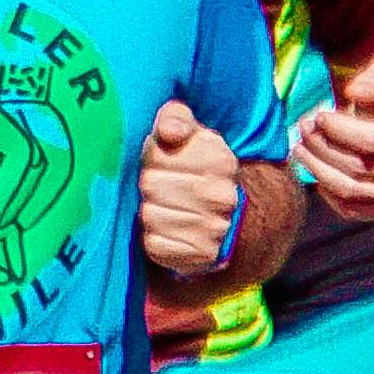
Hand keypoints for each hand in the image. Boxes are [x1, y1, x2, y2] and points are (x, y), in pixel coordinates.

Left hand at [135, 99, 241, 278]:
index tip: (161, 159)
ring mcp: (214, 229)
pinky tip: (167, 230)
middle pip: (150, 185)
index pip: (157, 155)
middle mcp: (221, 196)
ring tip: (165, 207)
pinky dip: (154, 239)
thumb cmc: (191, 164)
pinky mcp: (201, 256)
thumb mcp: (188, 129)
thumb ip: (175, 117)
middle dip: (148, 184)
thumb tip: (170, 132)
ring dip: (150, 211)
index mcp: (219, 159)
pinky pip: (155, 245)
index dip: (151, 156)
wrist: (225, 215)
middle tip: (159, 185)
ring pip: (150, 216)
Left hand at [294, 55, 373, 218]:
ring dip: (318, 169)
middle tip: (302, 128)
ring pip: (351, 190)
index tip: (318, 116)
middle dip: (322, 147)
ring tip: (300, 148)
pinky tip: (316, 170)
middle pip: (359, 167)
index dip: (339, 130)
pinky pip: (351, 210)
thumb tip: (355, 91)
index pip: (373, 140)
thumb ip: (373, 79)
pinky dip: (326, 192)